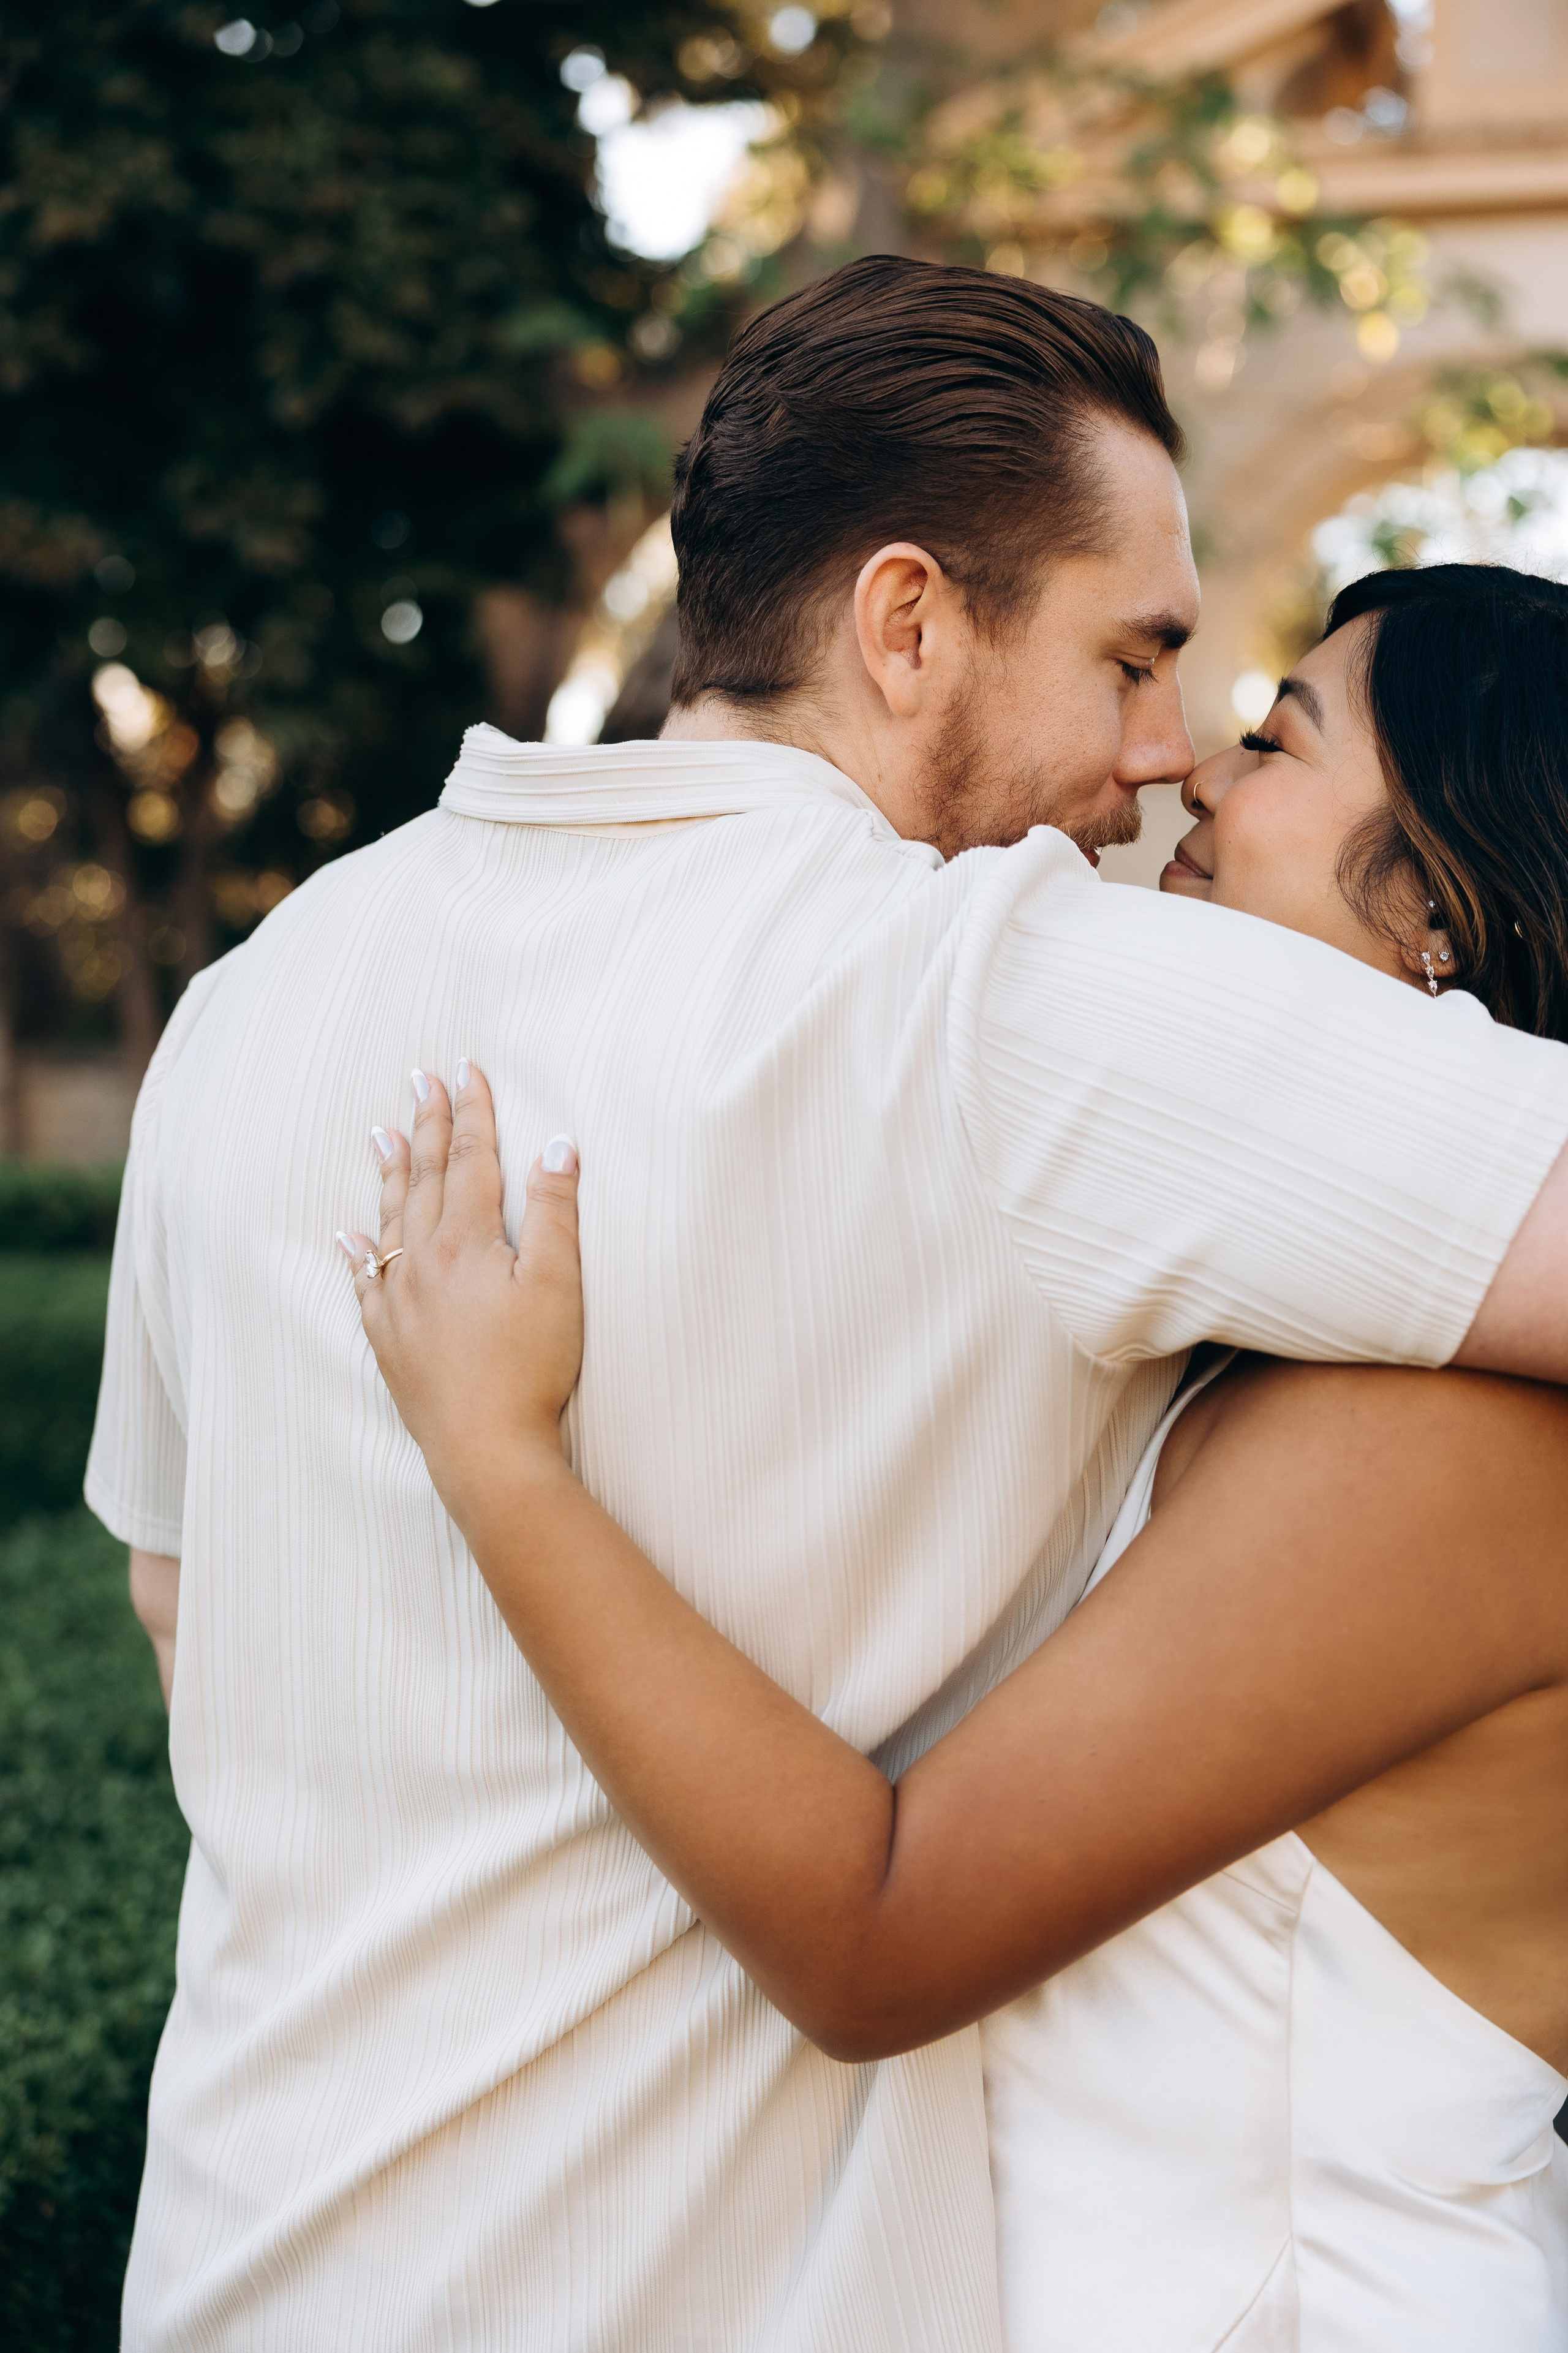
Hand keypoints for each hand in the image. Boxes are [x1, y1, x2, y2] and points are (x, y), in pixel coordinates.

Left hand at [338, 1063, 583, 1524]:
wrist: (485, 1449)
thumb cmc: (531, 1368)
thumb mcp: (558, 1284)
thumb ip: (555, 1212)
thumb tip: (557, 1145)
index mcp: (467, 1241)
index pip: (471, 1159)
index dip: (472, 1111)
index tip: (464, 1069)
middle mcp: (423, 1261)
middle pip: (427, 1178)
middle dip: (428, 1125)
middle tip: (419, 1080)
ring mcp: (399, 1301)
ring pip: (390, 1221)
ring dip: (391, 1175)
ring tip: (382, 1135)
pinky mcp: (390, 1341)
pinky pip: (364, 1284)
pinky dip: (356, 1255)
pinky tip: (346, 1239)